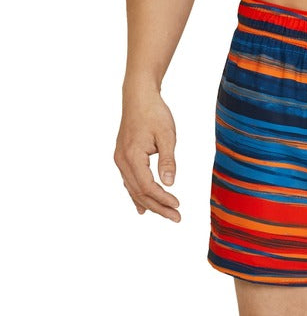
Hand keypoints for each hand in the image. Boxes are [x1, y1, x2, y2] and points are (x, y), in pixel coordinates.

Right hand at [114, 88, 180, 221]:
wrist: (138, 97)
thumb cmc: (154, 113)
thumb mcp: (167, 136)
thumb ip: (167, 161)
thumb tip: (169, 184)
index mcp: (132, 156)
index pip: (147, 186)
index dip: (162, 199)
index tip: (178, 206)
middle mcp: (122, 161)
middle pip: (139, 192)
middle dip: (158, 207)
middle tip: (176, 218)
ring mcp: (120, 159)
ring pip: (133, 189)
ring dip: (150, 203)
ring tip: (166, 215)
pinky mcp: (123, 157)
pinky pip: (129, 182)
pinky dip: (137, 195)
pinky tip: (143, 207)